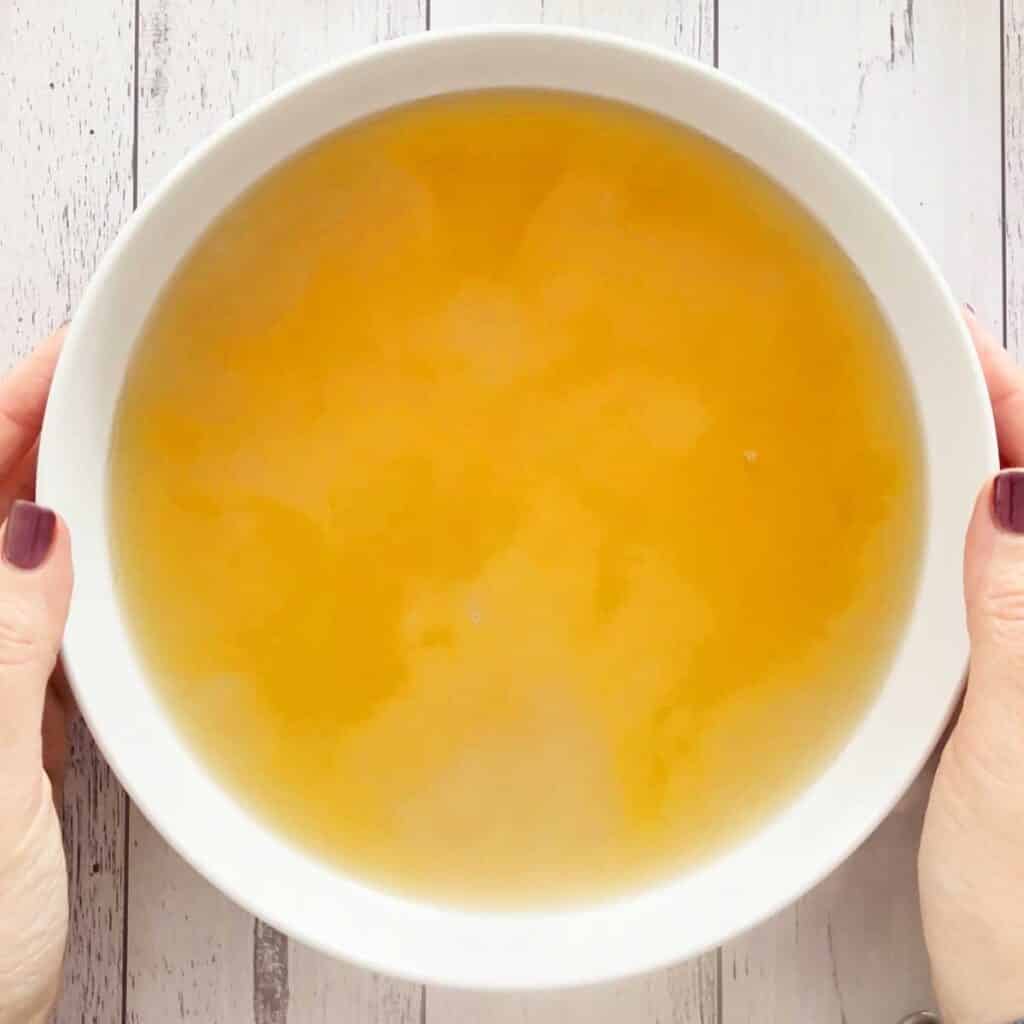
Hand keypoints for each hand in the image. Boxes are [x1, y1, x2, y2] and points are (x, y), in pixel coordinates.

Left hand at [0, 327, 73, 1023]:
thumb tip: (28, 530)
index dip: (4, 409)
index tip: (70, 353)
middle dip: (34, 445)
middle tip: (111, 387)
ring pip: (8, 577)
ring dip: (58, 514)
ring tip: (123, 458)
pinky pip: (33, 638)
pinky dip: (74, 597)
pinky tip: (112, 576)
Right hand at [920, 309, 1023, 1023]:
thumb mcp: (1023, 752)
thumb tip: (1016, 494)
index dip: (1020, 401)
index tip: (958, 338)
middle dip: (998, 417)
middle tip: (925, 356)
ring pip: (1016, 536)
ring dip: (975, 468)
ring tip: (918, 413)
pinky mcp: (1014, 696)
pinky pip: (987, 587)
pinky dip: (955, 538)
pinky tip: (917, 523)